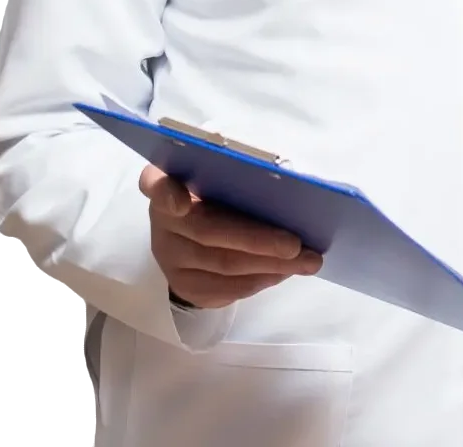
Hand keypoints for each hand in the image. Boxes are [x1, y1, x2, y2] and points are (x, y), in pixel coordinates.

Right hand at [141, 165, 322, 309]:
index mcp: (167, 180)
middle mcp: (161, 220)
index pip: (156, 183)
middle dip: (258, 241)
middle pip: (208, 232)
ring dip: (269, 266)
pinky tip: (284, 273)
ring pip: (221, 266)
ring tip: (306, 262)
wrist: (192, 231)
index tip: (182, 202)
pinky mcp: (181, 286)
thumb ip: (237, 173)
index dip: (167, 192)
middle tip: (297, 246)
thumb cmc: (216, 190)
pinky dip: (258, 281)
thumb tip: (289, 185)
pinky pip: (223, 289)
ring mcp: (167, 257)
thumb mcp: (221, 173)